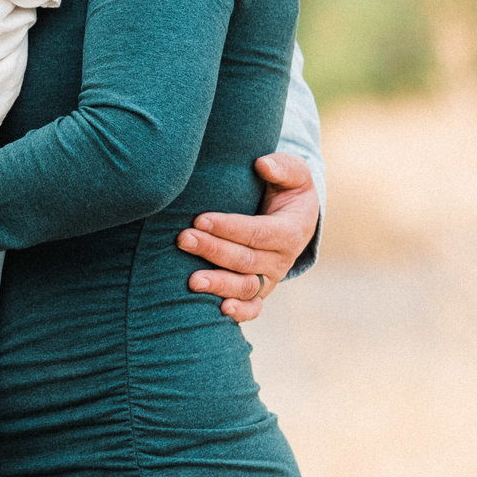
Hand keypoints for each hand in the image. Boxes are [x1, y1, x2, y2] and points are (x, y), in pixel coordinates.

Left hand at [179, 153, 319, 321]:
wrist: (293, 216)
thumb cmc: (286, 189)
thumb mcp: (293, 174)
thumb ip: (283, 167)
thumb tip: (262, 164)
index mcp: (290, 230)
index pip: (258, 232)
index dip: (230, 228)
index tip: (200, 219)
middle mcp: (281, 259)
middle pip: (246, 260)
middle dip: (213, 250)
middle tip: (183, 239)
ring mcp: (269, 277)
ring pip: (246, 287)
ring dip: (219, 284)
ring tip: (191, 280)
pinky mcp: (258, 290)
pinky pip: (253, 308)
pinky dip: (240, 312)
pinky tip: (220, 310)